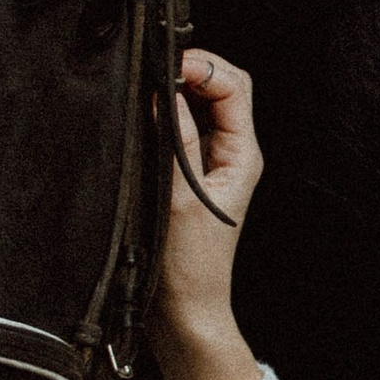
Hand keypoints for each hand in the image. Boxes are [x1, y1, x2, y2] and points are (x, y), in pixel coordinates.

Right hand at [150, 52, 264, 379]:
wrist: (183, 313)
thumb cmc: (187, 267)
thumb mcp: (180, 198)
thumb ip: (174, 142)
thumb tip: (166, 91)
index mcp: (242, 155)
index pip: (234, 87)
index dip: (204, 66)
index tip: (167, 66)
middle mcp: (230, 155)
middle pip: (220, 89)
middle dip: (190, 70)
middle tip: (151, 69)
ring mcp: (208, 165)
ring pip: (196, 107)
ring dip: (173, 92)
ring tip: (142, 90)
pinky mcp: (186, 177)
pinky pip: (177, 132)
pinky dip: (160, 116)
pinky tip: (138, 119)